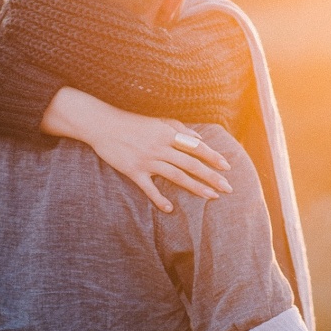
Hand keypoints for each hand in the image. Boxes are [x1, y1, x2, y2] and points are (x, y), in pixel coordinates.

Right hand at [89, 110, 231, 212]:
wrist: (102, 125)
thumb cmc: (131, 122)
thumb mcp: (157, 121)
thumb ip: (179, 128)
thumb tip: (199, 139)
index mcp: (167, 134)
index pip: (195, 147)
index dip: (212, 157)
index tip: (227, 167)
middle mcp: (160, 147)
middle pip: (191, 164)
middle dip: (211, 176)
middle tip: (228, 188)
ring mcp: (147, 160)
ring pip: (176, 176)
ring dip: (195, 187)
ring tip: (211, 197)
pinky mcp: (133, 171)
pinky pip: (149, 188)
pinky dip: (159, 199)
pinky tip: (170, 209)